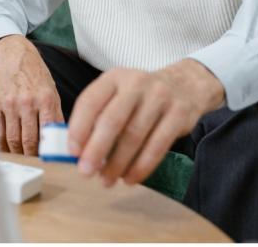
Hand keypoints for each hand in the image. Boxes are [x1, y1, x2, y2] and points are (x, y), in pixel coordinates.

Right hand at [0, 34, 64, 155]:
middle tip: (34, 162)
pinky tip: (6, 150)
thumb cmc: (36, 76)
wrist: (15, 56)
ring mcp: (8, 103)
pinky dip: (1, 145)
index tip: (48, 160)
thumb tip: (59, 141)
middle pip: (28, 139)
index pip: (48, 132)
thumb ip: (55, 116)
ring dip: (17, 153)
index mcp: (46, 99)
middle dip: (32, 155)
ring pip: (12, 139)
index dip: (48, 150)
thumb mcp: (52, 92)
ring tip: (21, 158)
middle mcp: (27, 101)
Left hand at [67, 58, 224, 186]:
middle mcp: (136, 83)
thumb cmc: (141, 97)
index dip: (79, 128)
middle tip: (85, 172)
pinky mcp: (179, 114)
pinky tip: (130, 178)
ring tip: (106, 180)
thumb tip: (77, 151)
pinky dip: (141, 166)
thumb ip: (98, 116)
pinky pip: (158, 145)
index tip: (72, 152)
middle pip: (112, 119)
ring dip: (118, 163)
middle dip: (96, 149)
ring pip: (135, 135)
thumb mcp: (118, 94)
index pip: (91, 101)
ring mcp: (160, 97)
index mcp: (114, 77)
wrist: (185, 85)